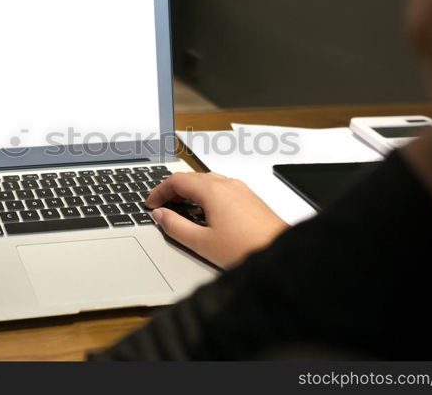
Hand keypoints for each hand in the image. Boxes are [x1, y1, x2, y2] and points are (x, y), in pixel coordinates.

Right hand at [145, 172, 287, 268]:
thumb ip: (175, 226)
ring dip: (190, 193)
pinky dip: (206, 197)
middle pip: (192, 179)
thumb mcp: (201, 242)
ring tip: (180, 211)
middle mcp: (228, 184)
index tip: (151, 203)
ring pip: (208, 183)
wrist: (281, 253)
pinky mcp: (250, 199)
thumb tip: (160, 215)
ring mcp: (241, 190)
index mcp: (213, 190)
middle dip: (173, 191)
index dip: (159, 191)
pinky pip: (221, 190)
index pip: (177, 180)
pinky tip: (205, 216)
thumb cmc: (246, 248)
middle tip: (161, 207)